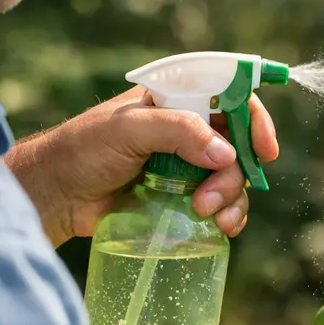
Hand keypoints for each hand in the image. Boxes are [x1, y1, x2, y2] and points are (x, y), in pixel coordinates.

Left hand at [4, 86, 279, 247]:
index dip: (255, 119)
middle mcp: (190, 129)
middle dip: (234, 174)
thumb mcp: (129, 129)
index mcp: (179, 99)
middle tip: (210, 198)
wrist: (58, 196)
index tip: (265, 149)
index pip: (233, 96)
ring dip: (232, 198)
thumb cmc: (84, 151)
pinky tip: (220, 227)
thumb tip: (225, 154)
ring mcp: (190, 164)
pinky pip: (224, 203)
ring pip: (235, 176)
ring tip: (207, 215)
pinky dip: (230, 215)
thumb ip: (178, 131)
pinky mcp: (186, 195)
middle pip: (240, 144)